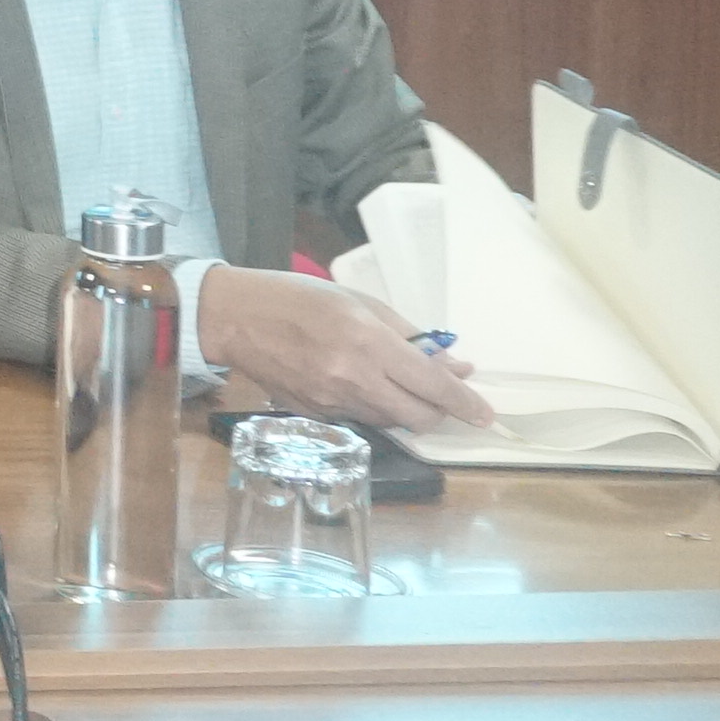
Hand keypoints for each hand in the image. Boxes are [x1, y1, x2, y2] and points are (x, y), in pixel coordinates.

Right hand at [201, 264, 497, 434]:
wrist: (234, 318)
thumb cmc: (299, 297)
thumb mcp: (360, 302)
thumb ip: (410, 336)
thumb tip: (454, 365)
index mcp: (369, 343)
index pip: (433, 385)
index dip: (465, 402)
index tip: (485, 414)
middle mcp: (354, 379)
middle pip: (419, 417)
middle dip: (438, 411)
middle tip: (437, 394)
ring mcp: (333, 402)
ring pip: (392, 422)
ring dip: (406, 409)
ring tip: (394, 383)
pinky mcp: (317, 415)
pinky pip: (362, 420)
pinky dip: (374, 408)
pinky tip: (360, 386)